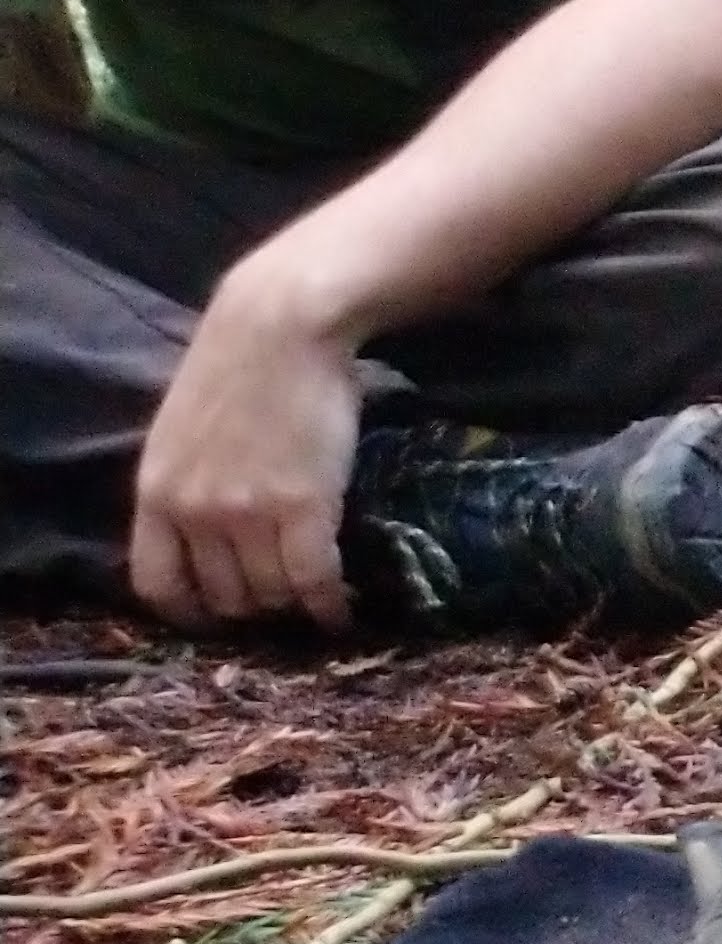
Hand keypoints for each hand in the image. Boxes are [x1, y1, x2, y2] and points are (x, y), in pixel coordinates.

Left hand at [128, 270, 365, 628]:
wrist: (280, 328)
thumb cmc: (236, 367)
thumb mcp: (183, 432)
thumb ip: (188, 484)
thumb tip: (212, 533)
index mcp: (156, 492)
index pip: (160, 584)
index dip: (192, 612)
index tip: (220, 615)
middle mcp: (195, 512)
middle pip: (226, 595)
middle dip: (256, 604)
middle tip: (284, 596)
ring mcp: (246, 513)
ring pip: (271, 593)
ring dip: (296, 603)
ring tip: (316, 595)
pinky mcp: (302, 509)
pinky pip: (314, 581)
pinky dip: (331, 606)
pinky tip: (342, 612)